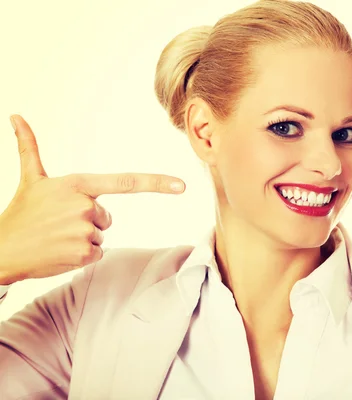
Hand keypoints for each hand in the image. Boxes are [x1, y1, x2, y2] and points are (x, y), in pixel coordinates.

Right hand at [0, 115, 186, 284]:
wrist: (1, 249)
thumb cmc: (20, 214)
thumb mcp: (29, 179)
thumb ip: (29, 147)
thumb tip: (16, 115)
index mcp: (78, 185)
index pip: (125, 182)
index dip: (156, 183)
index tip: (181, 185)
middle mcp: (85, 206)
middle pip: (107, 217)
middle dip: (89, 222)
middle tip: (60, 224)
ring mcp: (85, 231)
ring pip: (101, 237)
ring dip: (83, 240)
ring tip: (57, 237)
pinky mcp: (83, 253)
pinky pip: (97, 254)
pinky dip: (81, 256)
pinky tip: (60, 251)